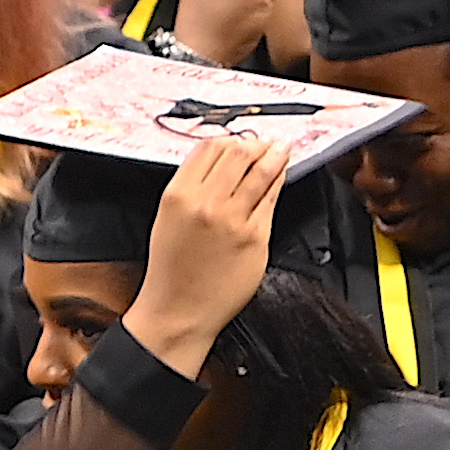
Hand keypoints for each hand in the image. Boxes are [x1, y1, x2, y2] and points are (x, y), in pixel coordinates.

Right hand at [125, 128, 290, 373]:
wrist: (179, 310)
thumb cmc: (171, 269)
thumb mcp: (168, 218)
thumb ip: (191, 188)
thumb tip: (218, 163)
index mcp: (179, 195)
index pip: (209, 149)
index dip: (228, 139)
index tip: (238, 140)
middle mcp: (207, 203)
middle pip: (238, 153)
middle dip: (254, 144)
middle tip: (263, 142)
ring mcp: (234, 220)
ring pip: (260, 172)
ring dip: (274, 155)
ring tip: (281, 148)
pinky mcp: (256, 238)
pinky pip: (271, 200)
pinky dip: (278, 181)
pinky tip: (281, 175)